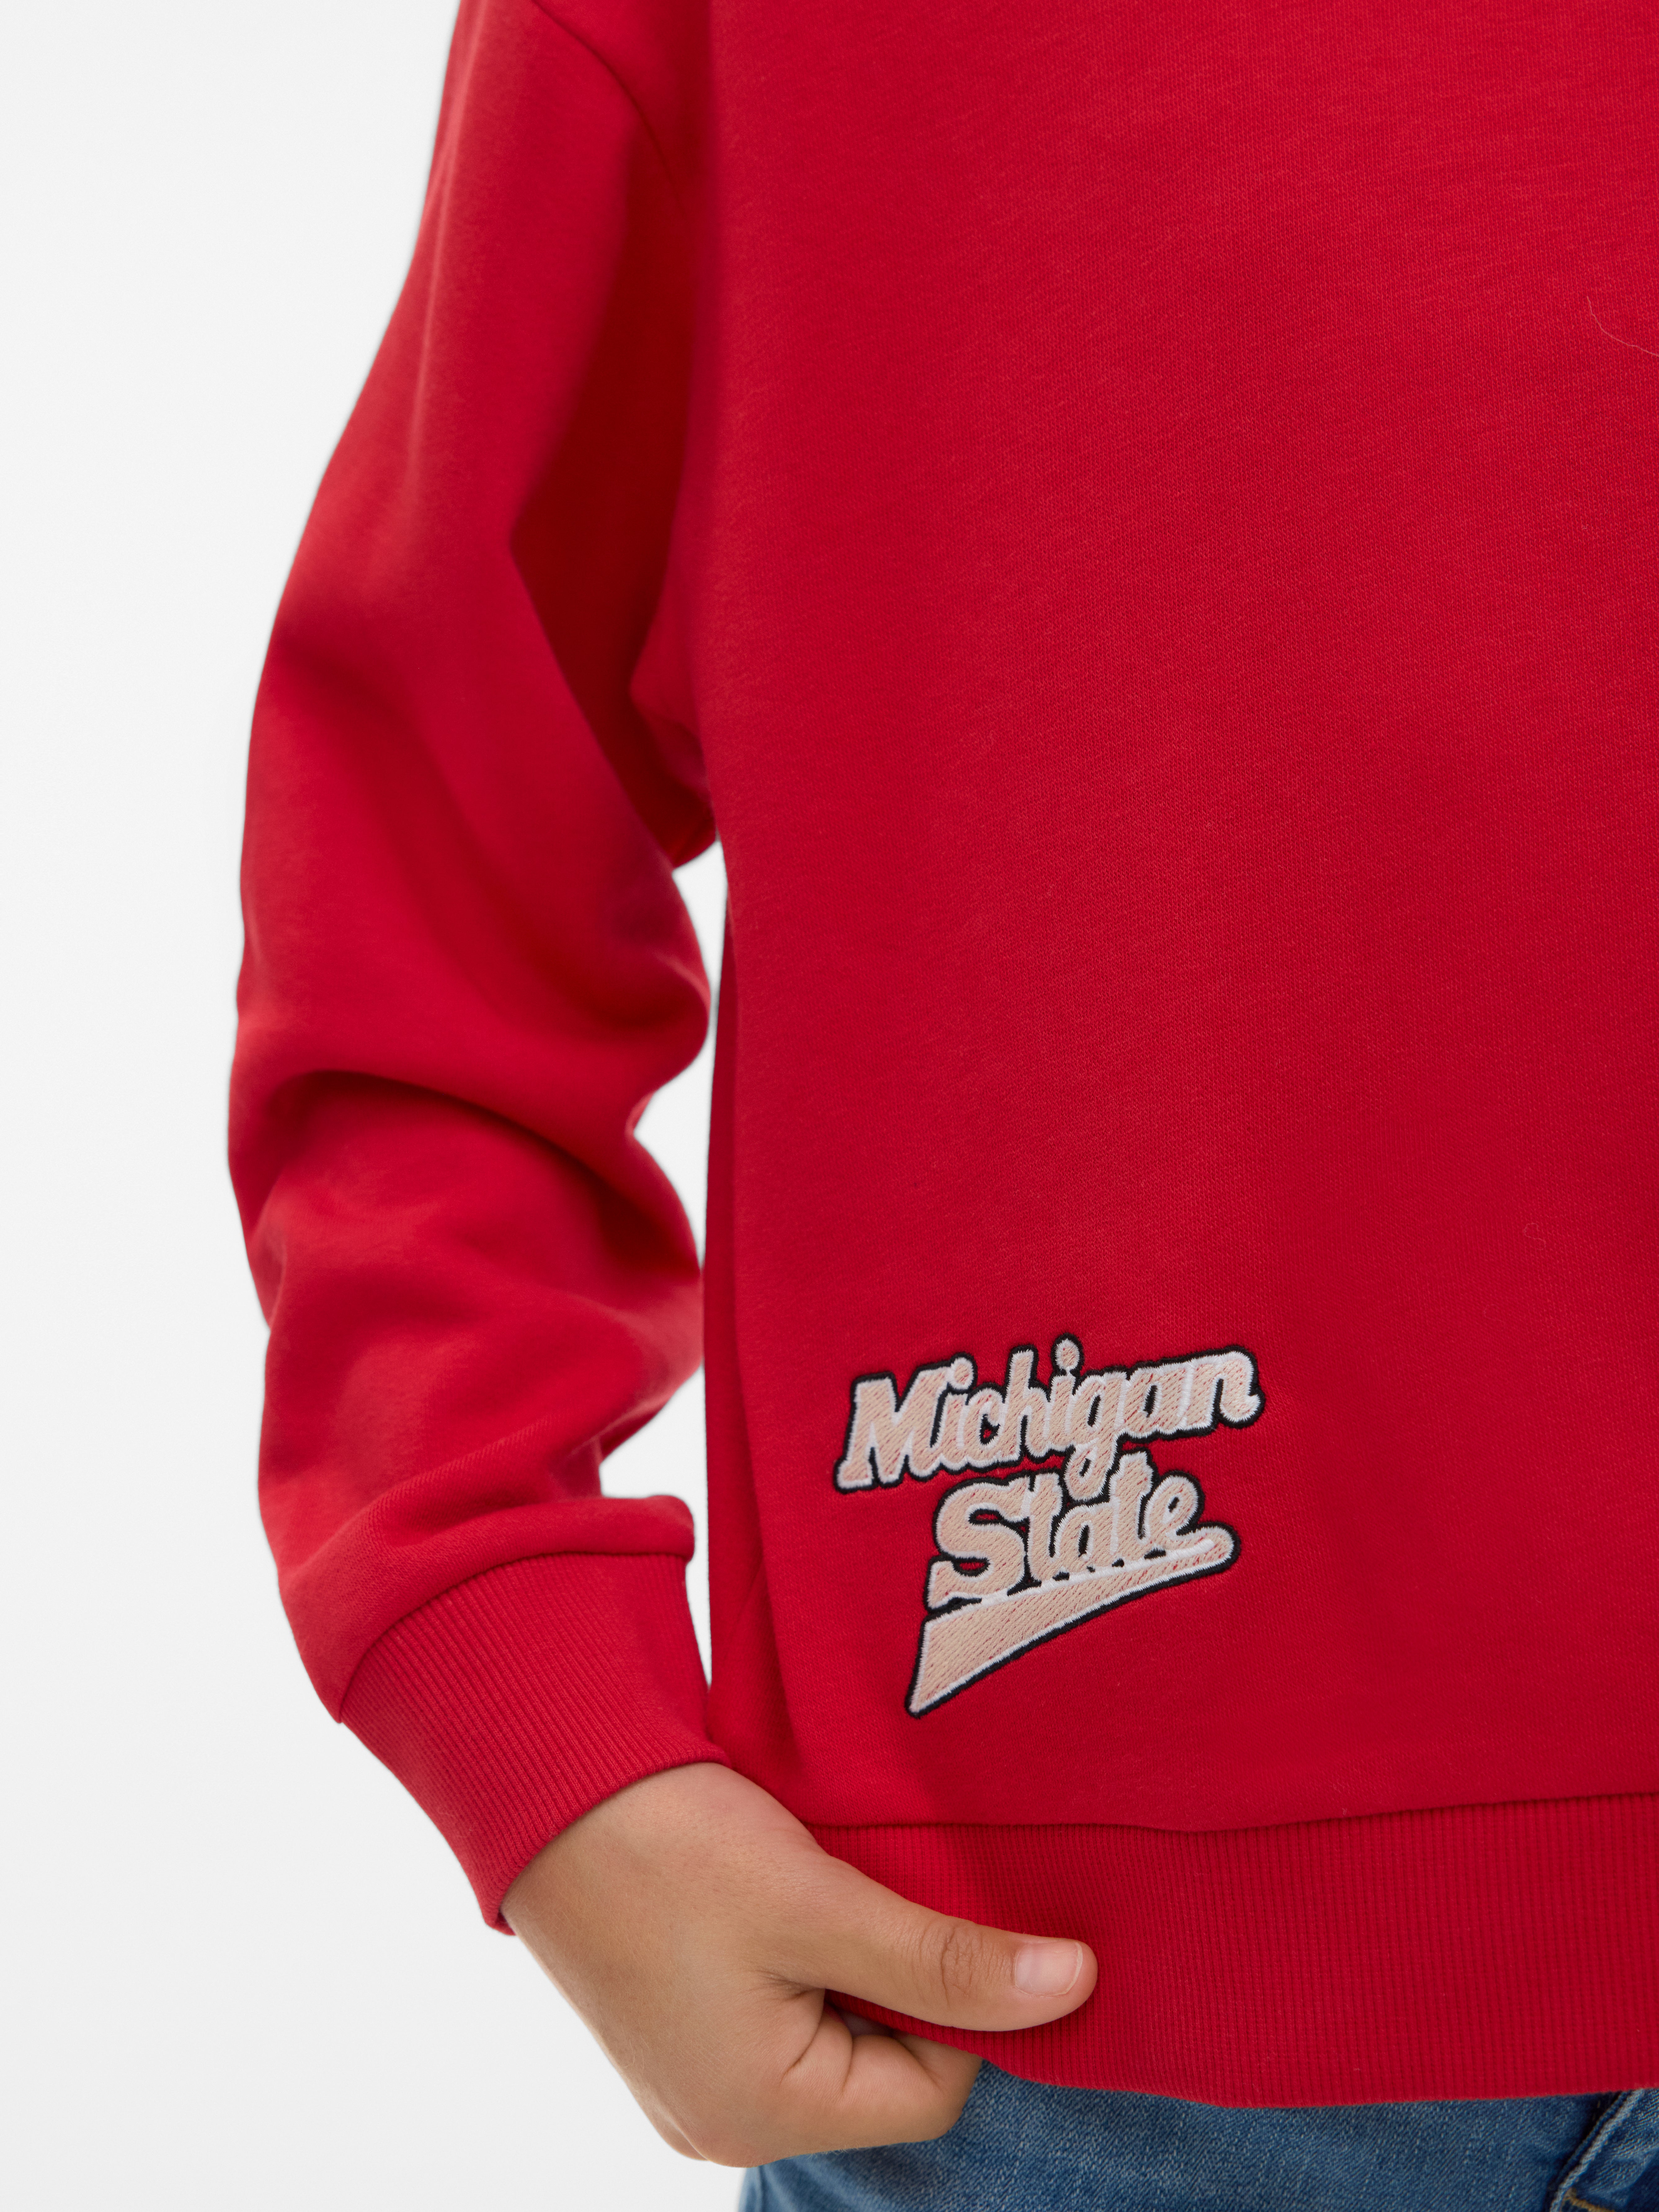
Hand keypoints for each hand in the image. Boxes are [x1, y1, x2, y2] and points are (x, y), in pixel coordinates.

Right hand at [502, 1761, 1095, 2166]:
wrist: (550, 1781)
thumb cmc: (668, 1847)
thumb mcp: (820, 1902)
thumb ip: (944, 1959)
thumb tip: (1072, 1986)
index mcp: (758, 2111)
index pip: (930, 2087)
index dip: (960, 2000)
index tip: (940, 1907)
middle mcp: (724, 2115)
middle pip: (884, 2066)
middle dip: (905, 1977)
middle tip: (887, 1887)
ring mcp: (696, 2073)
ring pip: (839, 2029)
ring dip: (857, 1956)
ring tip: (838, 1881)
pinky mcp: (682, 2023)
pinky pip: (786, 2008)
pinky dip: (810, 1951)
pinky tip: (799, 1890)